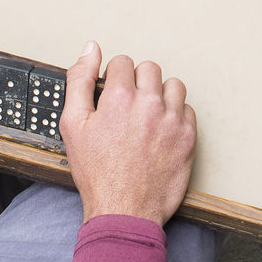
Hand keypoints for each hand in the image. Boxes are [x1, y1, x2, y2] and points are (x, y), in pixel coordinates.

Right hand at [60, 41, 196, 226]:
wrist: (124, 211)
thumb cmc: (97, 173)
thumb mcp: (72, 125)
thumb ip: (79, 80)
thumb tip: (90, 50)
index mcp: (121, 97)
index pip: (123, 63)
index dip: (114, 77)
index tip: (112, 93)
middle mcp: (150, 103)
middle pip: (149, 68)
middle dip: (137, 82)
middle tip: (128, 105)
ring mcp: (172, 119)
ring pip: (173, 85)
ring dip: (160, 94)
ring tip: (147, 114)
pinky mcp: (188, 136)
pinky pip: (187, 109)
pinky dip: (175, 115)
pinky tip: (161, 130)